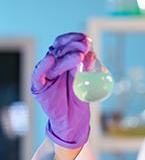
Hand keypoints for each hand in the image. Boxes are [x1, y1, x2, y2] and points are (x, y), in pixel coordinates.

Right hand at [31, 33, 90, 148]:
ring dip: (65, 56)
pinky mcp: (39, 87)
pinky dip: (43, 66)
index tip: (86, 38)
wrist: (73, 121)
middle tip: (86, 45)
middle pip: (59, 50)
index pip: (65, 45)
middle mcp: (54, 66)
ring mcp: (46, 76)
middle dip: (73, 46)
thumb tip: (92, 54)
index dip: (74, 39)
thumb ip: (86, 70)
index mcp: (64, 62)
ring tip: (79, 56)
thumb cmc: (79, 101)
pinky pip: (38, 75)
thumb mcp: (86, 83)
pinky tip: (52, 59)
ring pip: (53, 61)